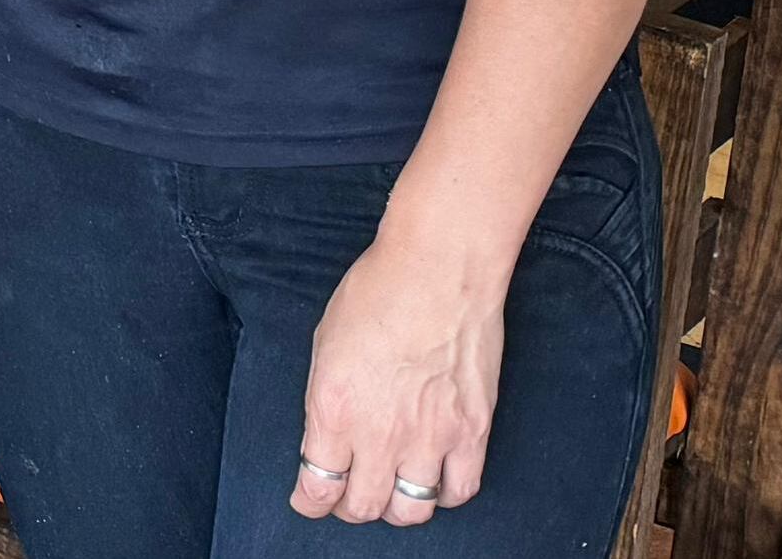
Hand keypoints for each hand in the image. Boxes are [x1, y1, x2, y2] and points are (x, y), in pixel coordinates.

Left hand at [288, 228, 505, 527]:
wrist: (437, 270)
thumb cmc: (375, 294)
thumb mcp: (324, 346)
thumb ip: (325, 401)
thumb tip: (325, 438)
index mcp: (334, 410)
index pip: (318, 486)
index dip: (310, 502)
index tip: (308, 500)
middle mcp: (380, 434)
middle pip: (364, 506)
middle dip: (349, 509)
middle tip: (348, 498)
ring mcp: (431, 436)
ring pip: (413, 510)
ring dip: (397, 508)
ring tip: (392, 493)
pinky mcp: (473, 431)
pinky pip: (461, 489)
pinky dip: (445, 495)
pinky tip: (435, 482)